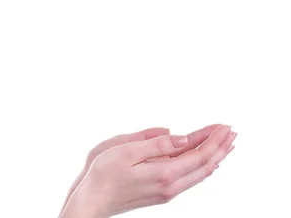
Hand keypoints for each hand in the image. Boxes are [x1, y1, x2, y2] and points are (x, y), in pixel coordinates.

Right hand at [69, 124, 236, 216]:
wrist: (93, 200)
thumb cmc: (104, 174)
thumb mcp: (126, 151)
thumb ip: (156, 144)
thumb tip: (182, 138)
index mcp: (163, 173)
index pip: (198, 155)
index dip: (214, 139)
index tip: (224, 125)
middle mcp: (170, 186)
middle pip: (205, 165)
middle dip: (220, 147)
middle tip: (232, 131)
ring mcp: (167, 191)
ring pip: (200, 173)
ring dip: (214, 156)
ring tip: (225, 144)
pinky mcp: (161, 193)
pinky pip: (191, 178)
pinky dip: (202, 165)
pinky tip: (204, 161)